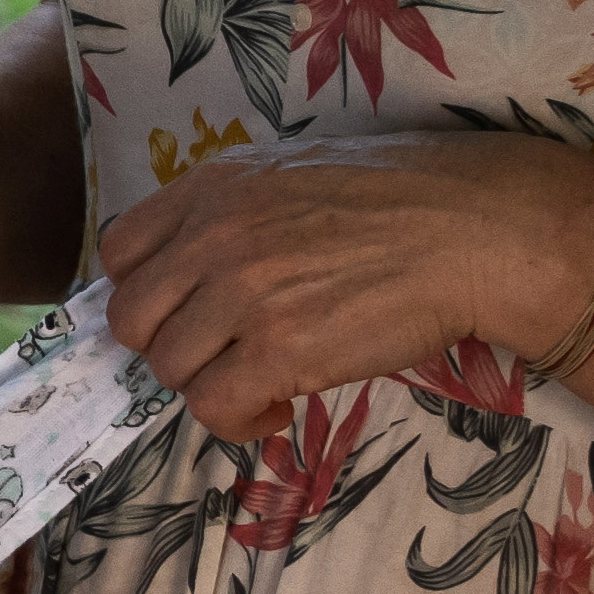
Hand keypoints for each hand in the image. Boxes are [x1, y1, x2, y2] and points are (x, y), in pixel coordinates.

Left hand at [90, 130, 593, 444]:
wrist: (473, 229)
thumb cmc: (401, 198)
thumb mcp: (292, 173)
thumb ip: (234, 212)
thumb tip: (197, 265)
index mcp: (212, 188)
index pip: (119, 252)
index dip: (146, 291)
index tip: (184, 310)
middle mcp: (213, 236)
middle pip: (132, 318)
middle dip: (171, 346)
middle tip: (222, 353)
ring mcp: (242, 294)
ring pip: (169, 368)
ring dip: (209, 385)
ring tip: (259, 382)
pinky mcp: (279, 350)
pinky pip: (213, 407)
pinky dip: (237, 420)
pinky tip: (277, 409)